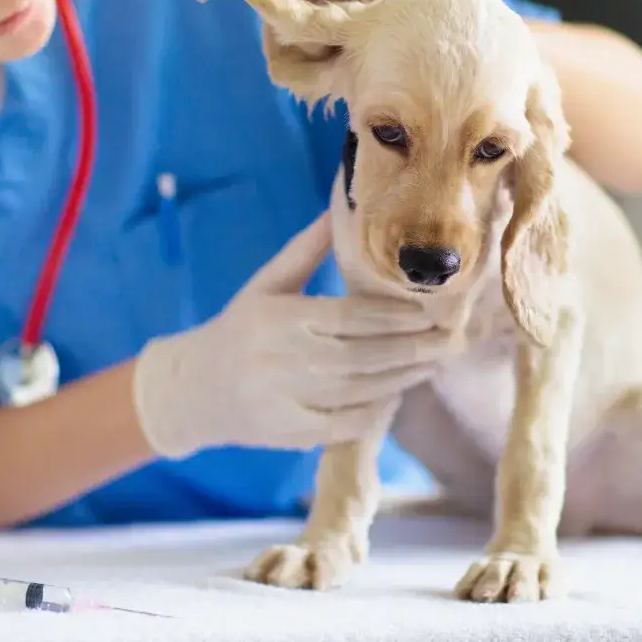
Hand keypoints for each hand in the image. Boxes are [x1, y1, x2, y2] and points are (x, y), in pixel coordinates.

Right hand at [132, 213, 454, 458]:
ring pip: (359, 390)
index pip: (350, 317)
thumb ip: (305, 251)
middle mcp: (283, 358)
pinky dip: (375, 412)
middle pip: (363, 355)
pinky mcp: (289, 432)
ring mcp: (286, 399)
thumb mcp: (265, 284)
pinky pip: (344, 424)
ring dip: (403, 378)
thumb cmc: (237, 329)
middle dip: (412, 349)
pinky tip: (398, 397)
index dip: (394, 316)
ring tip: (435, 363)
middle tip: (451, 340)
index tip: (429, 312)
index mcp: (280, 317)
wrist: (190, 389)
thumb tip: (340, 209)